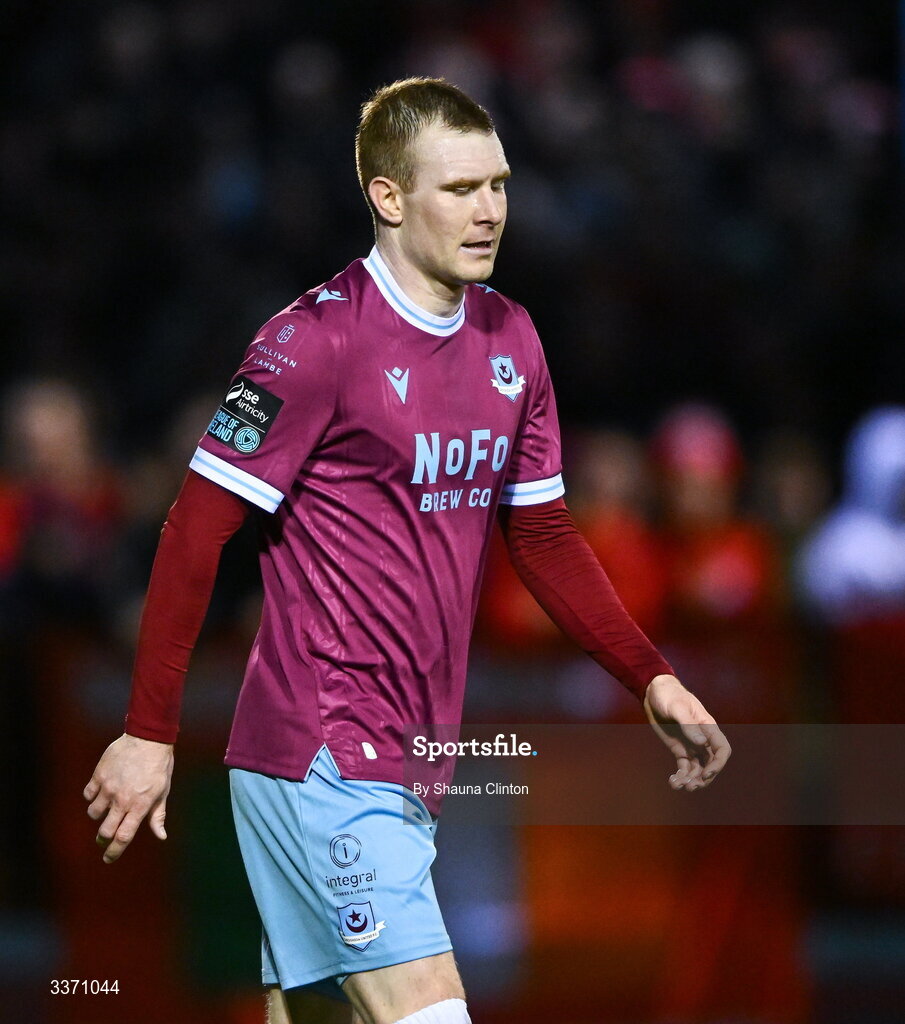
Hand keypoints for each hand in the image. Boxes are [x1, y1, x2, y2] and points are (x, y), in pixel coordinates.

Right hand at [83, 734, 173, 862]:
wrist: (148, 738)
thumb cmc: (158, 766)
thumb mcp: (162, 791)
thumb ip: (158, 815)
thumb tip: (161, 836)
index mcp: (139, 806)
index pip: (123, 837)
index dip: (115, 852)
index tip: (109, 859)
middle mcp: (122, 799)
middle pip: (105, 830)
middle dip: (103, 839)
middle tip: (104, 839)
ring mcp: (108, 787)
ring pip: (93, 813)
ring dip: (98, 815)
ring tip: (106, 809)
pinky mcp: (99, 775)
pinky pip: (88, 794)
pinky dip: (92, 796)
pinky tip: (100, 792)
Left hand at [643, 675, 730, 790]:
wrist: (654, 693)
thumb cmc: (669, 695)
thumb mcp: (677, 707)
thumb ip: (688, 725)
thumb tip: (701, 743)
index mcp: (707, 727)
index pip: (722, 749)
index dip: (718, 764)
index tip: (706, 773)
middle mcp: (702, 739)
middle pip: (711, 764)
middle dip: (704, 778)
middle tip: (691, 786)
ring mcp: (691, 745)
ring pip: (698, 769)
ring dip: (692, 780)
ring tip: (679, 785)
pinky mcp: (679, 749)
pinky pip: (684, 767)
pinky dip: (681, 776)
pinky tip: (673, 781)